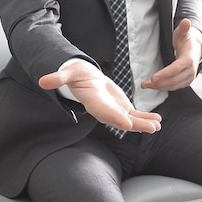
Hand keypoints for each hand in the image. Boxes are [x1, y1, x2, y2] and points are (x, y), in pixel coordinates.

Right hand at [39, 60, 161, 133]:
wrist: (83, 78)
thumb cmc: (75, 74)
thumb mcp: (67, 73)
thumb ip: (58, 78)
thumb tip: (43, 81)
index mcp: (92, 101)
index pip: (103, 111)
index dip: (115, 117)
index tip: (127, 123)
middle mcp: (104, 109)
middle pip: (120, 119)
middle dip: (135, 124)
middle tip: (151, 128)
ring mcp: (113, 109)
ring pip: (129, 119)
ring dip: (143, 123)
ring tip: (157, 125)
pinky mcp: (120, 107)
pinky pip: (134, 114)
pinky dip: (145, 117)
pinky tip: (158, 120)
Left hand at [141, 18, 201, 91]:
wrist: (195, 48)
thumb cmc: (187, 40)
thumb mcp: (183, 32)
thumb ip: (183, 28)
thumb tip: (186, 21)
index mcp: (189, 59)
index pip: (177, 68)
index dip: (165, 74)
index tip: (154, 77)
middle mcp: (191, 70)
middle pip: (174, 80)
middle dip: (159, 83)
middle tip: (146, 83)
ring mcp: (189, 78)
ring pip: (173, 86)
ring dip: (159, 87)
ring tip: (146, 85)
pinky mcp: (185, 82)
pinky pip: (173, 87)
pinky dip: (163, 87)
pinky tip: (153, 86)